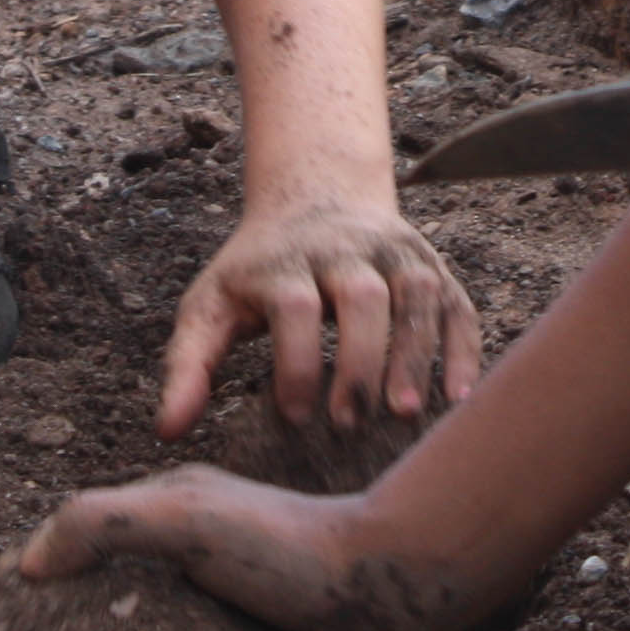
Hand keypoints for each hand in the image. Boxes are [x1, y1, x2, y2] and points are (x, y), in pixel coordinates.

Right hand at [20, 463, 479, 630]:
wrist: (381, 592)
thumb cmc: (286, 546)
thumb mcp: (187, 518)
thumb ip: (106, 524)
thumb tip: (30, 566)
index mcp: (160, 517)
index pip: (76, 546)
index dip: (32, 583)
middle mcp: (178, 561)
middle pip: (98, 602)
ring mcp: (206, 611)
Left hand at [159, 190, 480, 438]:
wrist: (314, 198)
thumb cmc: (255, 274)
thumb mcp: (209, 308)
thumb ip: (188, 367)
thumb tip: (166, 432)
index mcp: (283, 261)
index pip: (293, 305)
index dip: (296, 361)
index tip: (296, 418)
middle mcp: (342, 249)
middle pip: (359, 295)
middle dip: (359, 359)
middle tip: (352, 423)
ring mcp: (393, 252)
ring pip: (414, 292)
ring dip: (415, 352)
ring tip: (407, 415)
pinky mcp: (430, 263)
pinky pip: (455, 300)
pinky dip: (462, 345)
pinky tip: (457, 397)